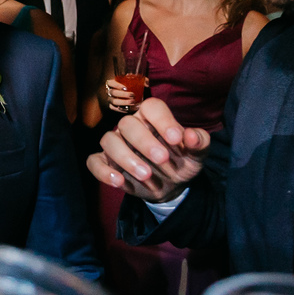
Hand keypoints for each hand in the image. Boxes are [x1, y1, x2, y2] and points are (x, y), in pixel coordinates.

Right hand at [86, 97, 209, 202]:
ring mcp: (116, 144)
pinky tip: (119, 182)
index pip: (152, 107)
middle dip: (144, 142)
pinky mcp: (105, 163)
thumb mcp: (196, 155)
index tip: (176, 139)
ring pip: (109, 141)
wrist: (171, 187)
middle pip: (127, 124)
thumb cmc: (181, 162)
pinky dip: (103, 171)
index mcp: (153, 118)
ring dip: (126, 158)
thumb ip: (199, 143)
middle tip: (162, 159)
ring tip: (146, 175)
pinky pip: (94, 162)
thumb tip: (191, 136)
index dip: (163, 120)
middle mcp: (130, 127)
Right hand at [104, 77, 139, 112]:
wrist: (133, 97)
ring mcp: (110, 99)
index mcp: (113, 83)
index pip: (110, 83)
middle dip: (123, 94)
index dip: (116, 85)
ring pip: (114, 101)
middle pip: (113, 92)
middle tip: (132, 95)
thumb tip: (146, 83)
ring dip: (123, 102)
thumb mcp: (137, 83)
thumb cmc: (133, 87)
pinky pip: (114, 108)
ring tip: (132, 102)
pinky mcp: (112, 106)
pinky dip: (121, 108)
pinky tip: (128, 108)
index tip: (125, 88)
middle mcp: (110, 91)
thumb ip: (142, 81)